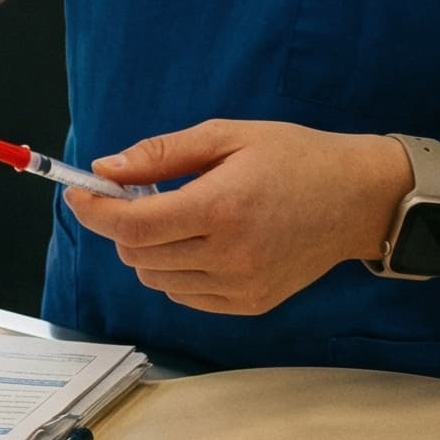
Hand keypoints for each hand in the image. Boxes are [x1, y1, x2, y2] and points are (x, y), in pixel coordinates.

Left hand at [66, 120, 412, 315]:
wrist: (360, 199)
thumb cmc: (296, 158)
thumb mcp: (226, 136)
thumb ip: (159, 155)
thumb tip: (105, 169)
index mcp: (221, 209)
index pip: (131, 226)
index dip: (93, 210)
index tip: (79, 192)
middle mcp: (229, 256)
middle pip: (136, 255)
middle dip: (122, 224)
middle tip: (138, 194)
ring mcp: (241, 286)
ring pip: (156, 279)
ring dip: (147, 249)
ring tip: (177, 214)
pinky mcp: (250, 303)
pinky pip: (185, 294)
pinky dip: (175, 270)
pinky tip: (198, 241)